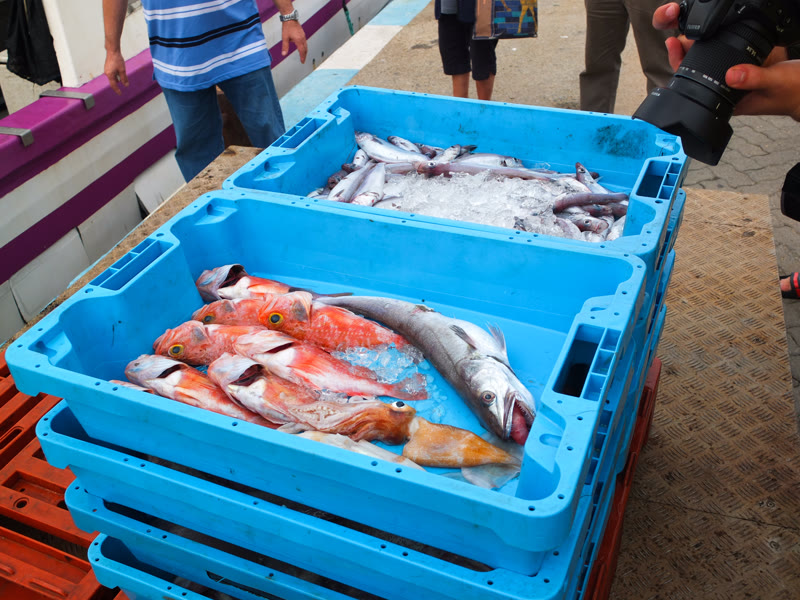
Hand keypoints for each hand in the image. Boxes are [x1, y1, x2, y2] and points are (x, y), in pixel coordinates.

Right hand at [104, 50, 128, 94]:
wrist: (112, 51)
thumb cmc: (117, 60)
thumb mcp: (122, 70)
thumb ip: (124, 78)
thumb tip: (126, 85)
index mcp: (110, 75)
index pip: (114, 85)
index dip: (117, 90)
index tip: (120, 94)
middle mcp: (107, 73)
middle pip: (113, 81)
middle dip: (118, 83)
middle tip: (122, 85)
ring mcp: (107, 70)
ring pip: (113, 77)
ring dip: (117, 78)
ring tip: (121, 75)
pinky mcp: (107, 67)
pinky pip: (112, 73)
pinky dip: (116, 74)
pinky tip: (119, 71)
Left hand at [282, 21, 307, 63]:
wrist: (290, 18)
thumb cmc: (287, 27)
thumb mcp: (285, 38)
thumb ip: (285, 47)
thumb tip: (283, 54)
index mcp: (299, 40)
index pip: (302, 51)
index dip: (302, 57)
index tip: (302, 62)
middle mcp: (302, 38)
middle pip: (305, 49)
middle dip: (304, 55)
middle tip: (303, 60)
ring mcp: (303, 36)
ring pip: (306, 46)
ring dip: (305, 51)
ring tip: (303, 55)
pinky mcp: (303, 34)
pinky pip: (305, 42)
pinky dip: (305, 47)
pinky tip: (302, 47)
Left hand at [653, 2, 799, 120]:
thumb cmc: (795, 91)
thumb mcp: (776, 80)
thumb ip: (755, 77)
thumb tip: (731, 74)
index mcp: (731, 101)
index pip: (698, 86)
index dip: (682, 68)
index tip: (675, 46)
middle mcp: (728, 92)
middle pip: (698, 74)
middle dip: (685, 56)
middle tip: (676, 38)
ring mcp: (735, 82)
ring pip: (709, 65)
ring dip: (698, 50)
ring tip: (686, 36)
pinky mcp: (745, 71)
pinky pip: (725, 58)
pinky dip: (716, 47)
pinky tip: (711, 36)